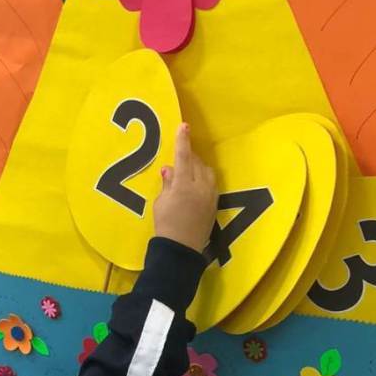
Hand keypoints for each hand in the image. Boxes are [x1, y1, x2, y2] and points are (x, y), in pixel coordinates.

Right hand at [153, 125, 217, 253]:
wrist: (181, 250)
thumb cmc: (165, 226)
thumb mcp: (161, 203)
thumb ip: (167, 184)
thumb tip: (169, 169)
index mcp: (183, 185)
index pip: (183, 156)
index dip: (182, 140)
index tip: (183, 126)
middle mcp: (200, 187)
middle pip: (196, 163)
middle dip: (189, 156)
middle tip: (180, 154)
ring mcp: (210, 196)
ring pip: (206, 172)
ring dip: (197, 167)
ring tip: (187, 170)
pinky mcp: (214, 205)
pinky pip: (211, 184)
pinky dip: (203, 178)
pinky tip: (196, 183)